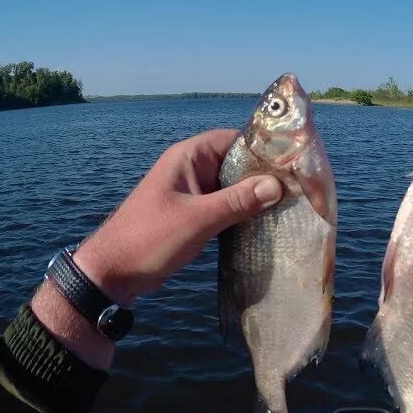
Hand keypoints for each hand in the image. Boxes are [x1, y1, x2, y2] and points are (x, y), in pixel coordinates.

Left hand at [31, 129, 282, 367]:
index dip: (265, 147)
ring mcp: (192, 191)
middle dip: (266, 173)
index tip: (295, 160)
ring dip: (256, 194)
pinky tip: (265, 222)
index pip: (235, 139)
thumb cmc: (149, 239)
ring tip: (289, 204)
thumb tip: (277, 185)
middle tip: (300, 186)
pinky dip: (244, 210)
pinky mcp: (193, 212)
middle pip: (238, 161)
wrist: (112, 273)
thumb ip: (238, 201)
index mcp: (189, 157)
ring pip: (233, 184)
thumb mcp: (198, 219)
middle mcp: (192, 168)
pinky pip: (226, 203)